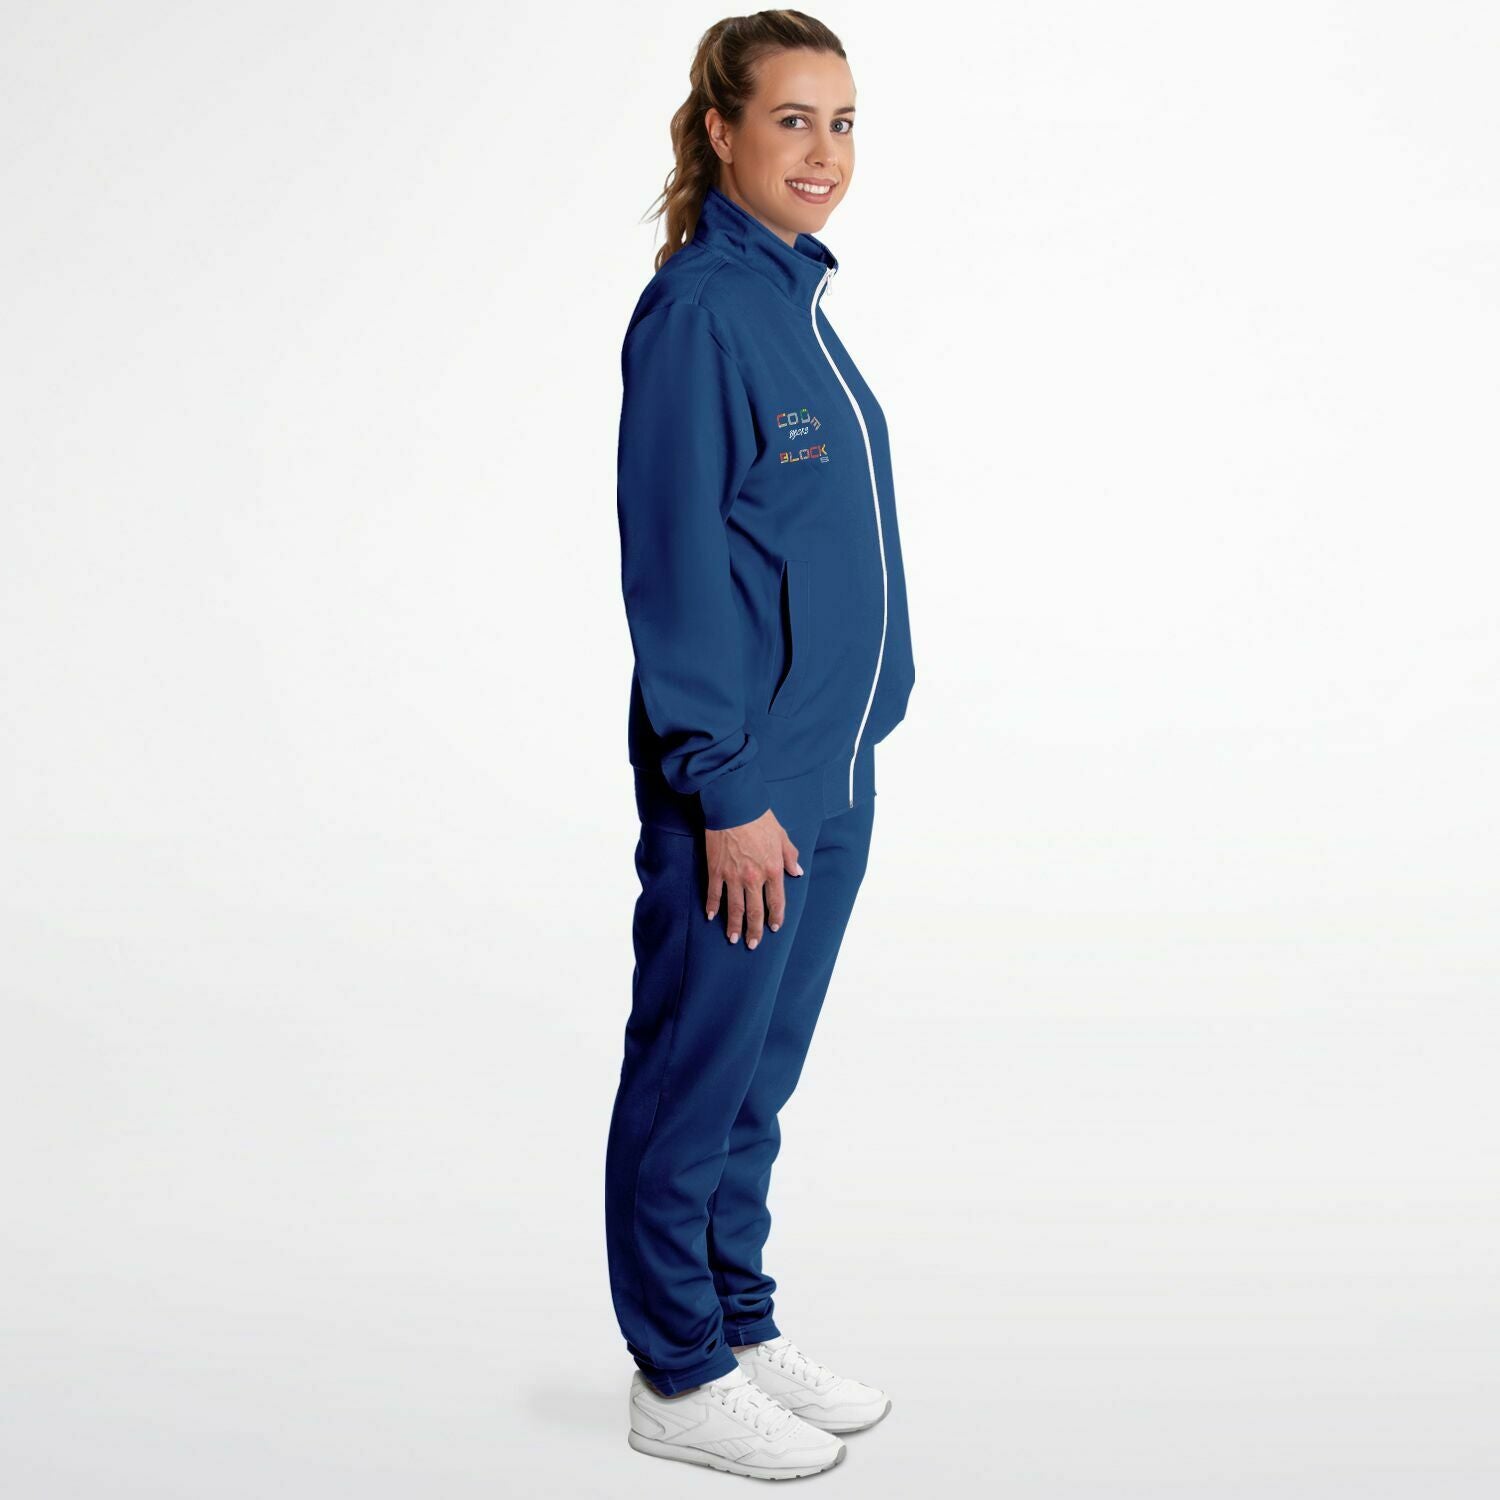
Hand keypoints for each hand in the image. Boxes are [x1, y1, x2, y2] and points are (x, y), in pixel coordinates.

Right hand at [704, 809, 802, 948]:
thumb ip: (790, 856)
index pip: (776, 901)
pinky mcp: (715, 870)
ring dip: (734, 925)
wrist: (734, 805)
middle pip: (755, 911)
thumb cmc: (759, 817)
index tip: (774, 928)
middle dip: (754, 930)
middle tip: (752, 944)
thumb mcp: (782, 836)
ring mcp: (733, 876)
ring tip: (732, 938)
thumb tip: (797, 872)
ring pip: (734, 907)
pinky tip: (711, 916)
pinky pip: (714, 893)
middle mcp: (754, 877)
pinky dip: (712, 906)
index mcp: (773, 869)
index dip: (775, 917)